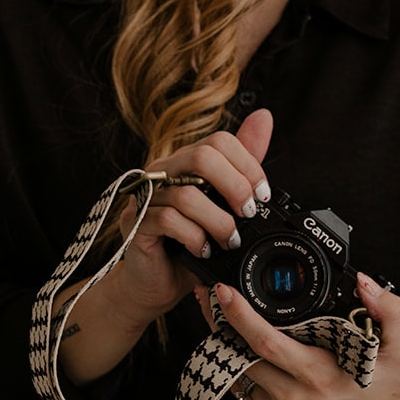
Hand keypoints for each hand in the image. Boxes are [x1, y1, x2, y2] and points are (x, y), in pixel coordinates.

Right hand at [103, 108, 275, 329]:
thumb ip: (241, 166)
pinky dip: (194, 237)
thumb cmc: (190, 243)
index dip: (248, 166)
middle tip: (248, 213)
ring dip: (218, 221)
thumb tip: (264, 117)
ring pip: (187, 194)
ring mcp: (146, 196)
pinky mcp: (135, 223)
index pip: (219, 141)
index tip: (263, 195)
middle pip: (202, 157)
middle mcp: (164, 171)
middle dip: (235, 187)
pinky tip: (204, 249)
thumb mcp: (224, 205)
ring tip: (230, 240)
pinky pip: (167, 220)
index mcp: (186, 161)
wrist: (156, 282)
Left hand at [213, 272, 399, 399]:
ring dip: (230, 350)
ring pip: (240, 377)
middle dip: (221, 324)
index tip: (223, 292)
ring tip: (227, 324)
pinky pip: (244, 397)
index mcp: (319, 376)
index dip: (240, 315)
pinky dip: (243, 375)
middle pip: (241, 357)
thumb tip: (363, 282)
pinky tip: (250, 359)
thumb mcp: (399, 348)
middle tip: (212, 298)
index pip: (267, 343)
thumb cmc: (387, 390)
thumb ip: (389, 311)